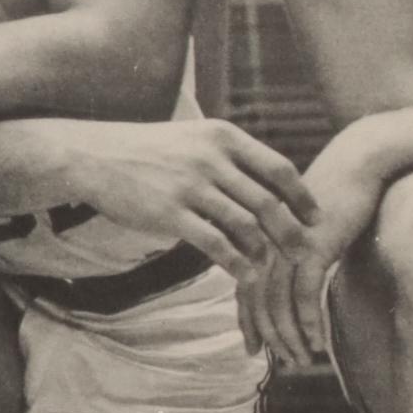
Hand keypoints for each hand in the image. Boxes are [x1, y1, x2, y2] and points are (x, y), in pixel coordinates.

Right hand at [54, 118, 314, 269]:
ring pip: (245, 223)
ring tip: (276, 267)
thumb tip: (266, 182)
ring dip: (266, 250)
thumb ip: (229, 156)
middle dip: (292, 230)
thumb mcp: (194, 138)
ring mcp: (191, 185)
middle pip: (268, 200)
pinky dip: (236, 262)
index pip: (278, 168)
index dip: (302, 196)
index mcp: (223, 137)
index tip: (316, 217)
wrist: (96, 156)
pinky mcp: (170, 213)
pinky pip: (215, 242)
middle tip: (306, 251)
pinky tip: (246, 276)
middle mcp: (212, 158)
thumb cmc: (149, 151)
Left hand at [233, 132, 385, 371]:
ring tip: (301, 360)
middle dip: (269, 337)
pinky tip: (317, 343)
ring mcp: (289, 246)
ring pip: (279, 304)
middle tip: (282, 363)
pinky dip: (309, 322)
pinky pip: (306, 294)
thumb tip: (288, 287)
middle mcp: (267, 243)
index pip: (244, 289)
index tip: (253, 350)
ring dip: (289, 338)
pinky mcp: (315, 246)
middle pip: (257, 302)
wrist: (357, 163)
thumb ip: (289, 253)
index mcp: (259, 238)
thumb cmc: (333, 194)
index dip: (248, 323)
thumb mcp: (303, 226)